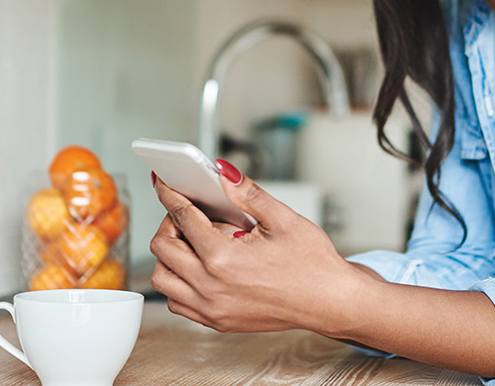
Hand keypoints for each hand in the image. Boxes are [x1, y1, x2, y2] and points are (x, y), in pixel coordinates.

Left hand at [147, 163, 364, 334]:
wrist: (331, 302)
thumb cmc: (314, 265)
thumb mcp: (283, 219)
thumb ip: (247, 193)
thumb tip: (222, 172)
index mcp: (224, 258)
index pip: (182, 217)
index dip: (170, 194)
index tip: (164, 184)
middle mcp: (211, 287)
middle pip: (162, 248)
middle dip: (169, 224)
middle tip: (188, 214)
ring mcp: (211, 308)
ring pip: (162, 279)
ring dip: (169, 257)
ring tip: (193, 243)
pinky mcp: (217, 322)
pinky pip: (177, 303)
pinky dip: (178, 283)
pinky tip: (198, 268)